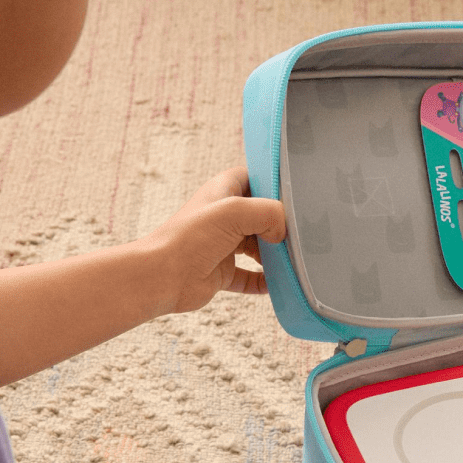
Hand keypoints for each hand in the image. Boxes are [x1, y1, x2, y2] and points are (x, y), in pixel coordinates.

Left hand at [129, 166, 284, 316]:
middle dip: (279, 225)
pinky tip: (276, 284)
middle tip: (300, 233)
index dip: (273, 184)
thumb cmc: (189, 238)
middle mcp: (224, 217)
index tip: (294, 196)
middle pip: (261, 216)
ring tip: (293, 259)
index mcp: (223, 192)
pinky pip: (249, 277)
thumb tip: (282, 232)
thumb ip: (268, 212)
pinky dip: (263, 281)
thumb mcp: (234, 211)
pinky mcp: (222, 271)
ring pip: (258, 246)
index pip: (254, 178)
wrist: (163, 277)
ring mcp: (224, 245)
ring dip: (275, 254)